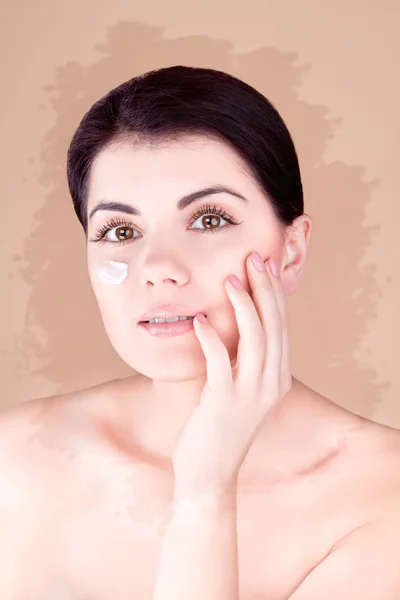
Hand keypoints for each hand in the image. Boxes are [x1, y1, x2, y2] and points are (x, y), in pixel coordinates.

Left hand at [172, 251, 292, 498]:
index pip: (280, 326)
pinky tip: (201, 319)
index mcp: (277, 377)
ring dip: (244, 305)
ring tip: (230, 278)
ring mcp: (250, 393)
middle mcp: (271, 383)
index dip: (272, 294)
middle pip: (273, 325)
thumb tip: (233, 324)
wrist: (210, 473)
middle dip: (264, 288)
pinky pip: (220, 361)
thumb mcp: (239, 390)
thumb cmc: (218, 427)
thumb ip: (242, 360)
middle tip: (253, 258)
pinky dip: (212, 337)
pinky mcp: (225, 401)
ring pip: (255, 338)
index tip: (262, 266)